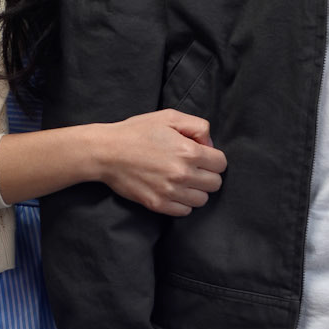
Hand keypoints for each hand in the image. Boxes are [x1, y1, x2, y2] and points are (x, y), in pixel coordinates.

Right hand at [96, 111, 226, 215]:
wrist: (107, 152)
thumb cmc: (137, 132)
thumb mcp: (169, 117)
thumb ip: (197, 126)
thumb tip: (210, 145)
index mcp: (188, 151)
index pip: (221, 164)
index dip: (213, 159)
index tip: (202, 157)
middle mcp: (182, 174)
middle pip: (215, 184)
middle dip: (207, 175)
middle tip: (193, 169)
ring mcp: (170, 192)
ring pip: (202, 200)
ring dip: (196, 191)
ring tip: (183, 181)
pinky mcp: (158, 204)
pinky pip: (185, 211)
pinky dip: (183, 203)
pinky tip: (173, 191)